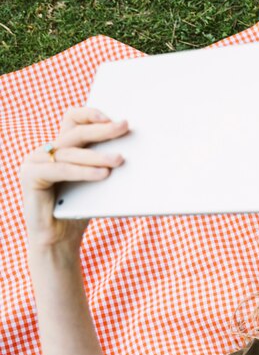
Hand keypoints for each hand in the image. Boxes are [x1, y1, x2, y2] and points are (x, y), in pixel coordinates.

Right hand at [19, 106, 129, 250]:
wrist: (59, 240)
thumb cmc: (80, 210)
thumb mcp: (96, 182)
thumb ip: (106, 164)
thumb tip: (132, 151)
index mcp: (61, 147)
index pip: (74, 120)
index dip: (92, 114)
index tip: (116, 118)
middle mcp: (45, 150)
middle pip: (75, 132)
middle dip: (102, 129)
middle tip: (124, 128)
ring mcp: (34, 161)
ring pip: (71, 152)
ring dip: (98, 155)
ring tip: (120, 159)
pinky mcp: (29, 176)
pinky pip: (60, 170)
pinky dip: (83, 172)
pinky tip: (103, 174)